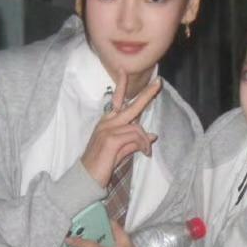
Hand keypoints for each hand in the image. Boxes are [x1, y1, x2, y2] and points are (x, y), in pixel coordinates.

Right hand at [80, 72, 162, 187]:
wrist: (86, 176)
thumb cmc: (103, 163)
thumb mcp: (121, 150)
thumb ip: (135, 141)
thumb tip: (153, 136)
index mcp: (107, 122)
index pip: (116, 99)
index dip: (121, 85)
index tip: (124, 70)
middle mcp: (107, 122)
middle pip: (131, 105)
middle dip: (147, 94)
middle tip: (159, 83)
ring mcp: (108, 130)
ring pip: (137, 128)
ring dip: (145, 141)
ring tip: (146, 152)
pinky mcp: (111, 140)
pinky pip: (136, 137)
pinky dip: (143, 146)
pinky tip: (144, 153)